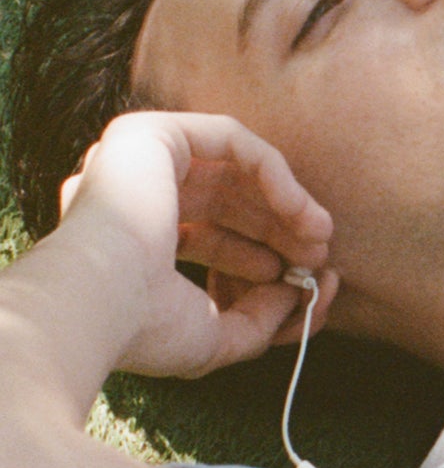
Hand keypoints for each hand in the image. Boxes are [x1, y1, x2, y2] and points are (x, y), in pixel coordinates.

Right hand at [57, 111, 336, 380]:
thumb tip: (295, 297)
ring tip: (320, 239)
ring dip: (286, 205)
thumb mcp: (215, 335)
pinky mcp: (151, 133)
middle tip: (319, 257)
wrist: (100, 303)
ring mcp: (135, 158)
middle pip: (225, 201)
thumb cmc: (145, 328)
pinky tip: (300, 212)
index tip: (302, 283)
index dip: (257, 257)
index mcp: (128, 238)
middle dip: (279, 230)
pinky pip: (233, 141)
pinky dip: (276, 174)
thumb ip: (258, 319)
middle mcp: (128, 191)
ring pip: (233, 170)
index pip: (206, 237)